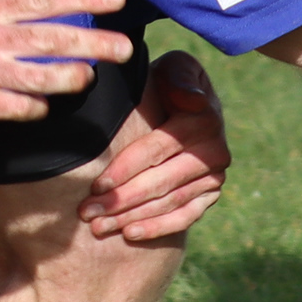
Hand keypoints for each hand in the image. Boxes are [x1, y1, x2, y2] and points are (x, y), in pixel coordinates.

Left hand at [81, 51, 229, 242]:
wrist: (186, 103)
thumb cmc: (169, 83)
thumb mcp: (176, 68)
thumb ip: (180, 78)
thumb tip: (192, 100)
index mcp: (203, 120)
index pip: (156, 150)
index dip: (125, 169)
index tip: (96, 185)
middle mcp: (214, 152)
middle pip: (160, 182)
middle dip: (120, 200)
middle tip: (87, 213)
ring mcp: (214, 177)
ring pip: (169, 203)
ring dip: (132, 217)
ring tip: (99, 226)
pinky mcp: (210, 195)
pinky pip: (186, 217)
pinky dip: (158, 227)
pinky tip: (130, 233)